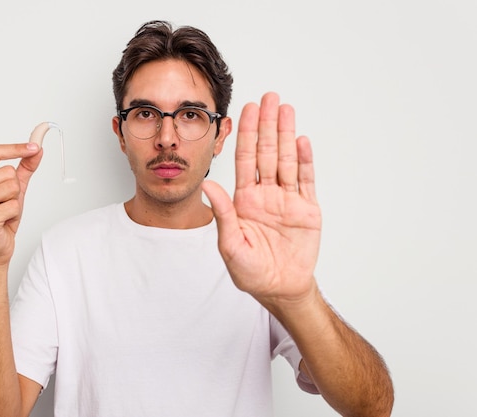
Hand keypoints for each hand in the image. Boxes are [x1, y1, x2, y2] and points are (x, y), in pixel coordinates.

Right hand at [0, 143, 42, 265]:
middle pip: (8, 172)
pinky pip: (14, 205)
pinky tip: (3, 220)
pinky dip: (14, 213)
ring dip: (15, 201)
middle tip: (5, 202)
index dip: (15, 148)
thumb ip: (25, 167)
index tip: (34, 147)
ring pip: (13, 187)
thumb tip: (37, 149)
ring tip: (4, 211)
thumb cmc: (1, 215)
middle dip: (15, 188)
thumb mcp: (14, 187)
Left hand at [202, 92, 321, 306]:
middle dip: (267, 125)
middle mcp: (265, 194)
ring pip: (286, 160)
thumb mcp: (230, 245)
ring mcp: (287, 199)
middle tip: (270, 97)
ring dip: (286, 134)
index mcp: (244, 200)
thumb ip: (223, 214)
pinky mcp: (307, 209)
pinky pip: (305, 180)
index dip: (246, 134)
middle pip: (266, 152)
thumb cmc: (251, 272)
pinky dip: (304, 160)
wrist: (280, 288)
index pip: (245, 160)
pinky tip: (301, 140)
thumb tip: (207, 185)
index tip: (247, 110)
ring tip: (286, 109)